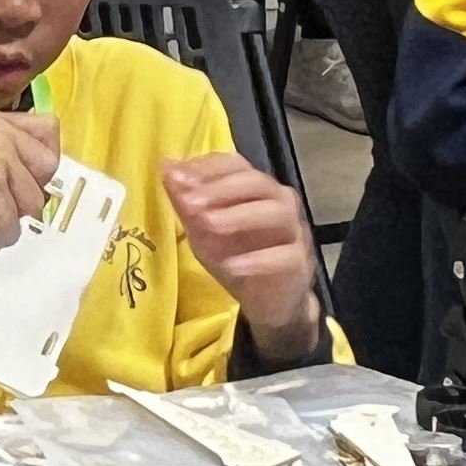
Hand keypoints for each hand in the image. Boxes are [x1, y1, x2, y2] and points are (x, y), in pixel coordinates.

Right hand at [0, 104, 60, 255]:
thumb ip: (1, 156)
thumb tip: (37, 188)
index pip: (49, 129)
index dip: (42, 159)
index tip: (21, 178)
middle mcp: (0, 130)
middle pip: (48, 167)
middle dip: (27, 192)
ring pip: (33, 201)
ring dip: (8, 217)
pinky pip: (12, 222)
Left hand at [162, 152, 322, 356]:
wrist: (265, 300)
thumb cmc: (235, 255)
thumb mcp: (202, 230)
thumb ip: (187, 201)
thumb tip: (166, 166)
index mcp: (254, 189)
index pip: (236, 165)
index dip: (208, 168)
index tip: (177, 178)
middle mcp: (278, 202)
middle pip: (258, 183)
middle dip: (222, 189)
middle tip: (191, 202)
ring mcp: (293, 231)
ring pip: (277, 212)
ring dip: (241, 216)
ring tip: (209, 225)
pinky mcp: (299, 262)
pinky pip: (285, 256)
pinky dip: (258, 260)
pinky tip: (233, 266)